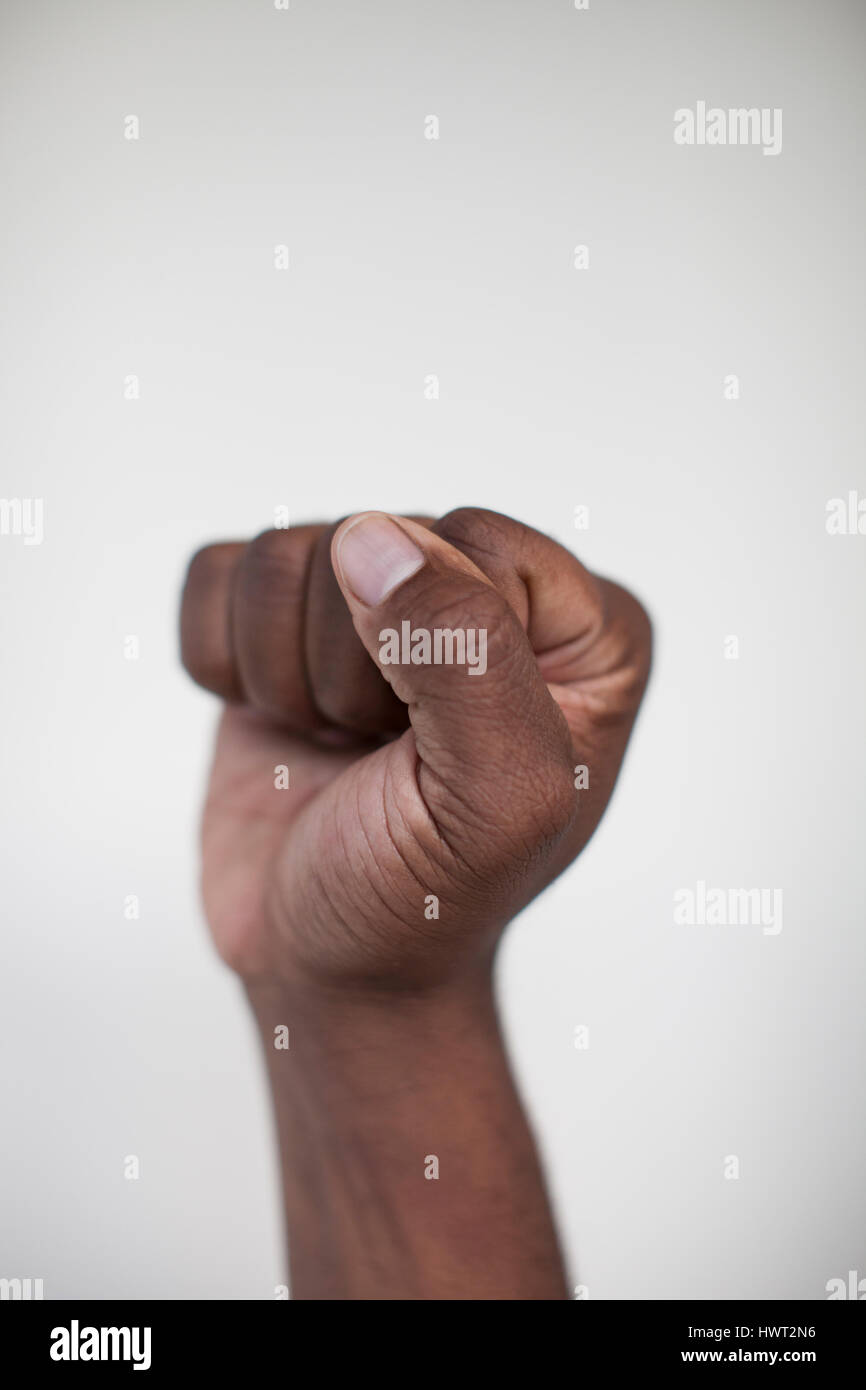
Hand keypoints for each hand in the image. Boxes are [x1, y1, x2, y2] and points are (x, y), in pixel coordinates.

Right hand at [180, 508, 650, 997]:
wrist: (326, 966)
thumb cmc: (425, 899)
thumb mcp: (494, 800)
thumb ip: (464, 654)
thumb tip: (373, 539)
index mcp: (581, 631)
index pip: (476, 542)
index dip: (433, 649)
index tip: (435, 745)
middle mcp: (488, 598)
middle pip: (374, 540)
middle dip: (352, 672)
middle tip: (381, 759)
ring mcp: (382, 606)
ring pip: (288, 556)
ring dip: (288, 679)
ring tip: (335, 747)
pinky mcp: (289, 624)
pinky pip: (222, 575)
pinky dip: (224, 664)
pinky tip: (280, 724)